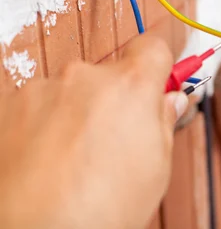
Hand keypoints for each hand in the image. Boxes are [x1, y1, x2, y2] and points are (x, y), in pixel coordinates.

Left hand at [0, 35, 188, 228]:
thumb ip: (163, 121)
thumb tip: (169, 102)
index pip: (152, 46)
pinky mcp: (12, 106)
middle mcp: (86, 78)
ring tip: (77, 156)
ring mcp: (46, 90)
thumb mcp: (156, 167)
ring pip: (73, 90)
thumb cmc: (101, 209)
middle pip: (110, 73)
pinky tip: (51, 158)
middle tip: (116, 137)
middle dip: (116, 98)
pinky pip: (40, 104)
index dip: (157, 64)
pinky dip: (46, 123)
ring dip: (78, 111)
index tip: (157, 79)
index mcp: (131, 86)